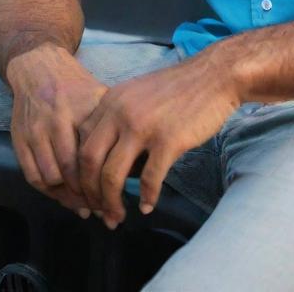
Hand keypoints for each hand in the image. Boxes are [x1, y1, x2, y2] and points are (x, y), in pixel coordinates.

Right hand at [5, 43, 107, 215]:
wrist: (39, 68)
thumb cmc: (76, 86)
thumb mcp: (100, 96)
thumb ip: (115, 124)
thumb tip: (140, 158)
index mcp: (83, 109)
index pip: (96, 154)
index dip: (107, 181)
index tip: (120, 199)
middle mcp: (58, 121)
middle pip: (73, 171)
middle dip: (89, 196)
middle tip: (105, 211)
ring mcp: (36, 131)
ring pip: (51, 178)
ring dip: (69, 199)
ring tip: (87, 208)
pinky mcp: (20, 140)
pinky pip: (33, 176)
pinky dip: (49, 192)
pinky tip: (64, 198)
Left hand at [76, 51, 239, 228]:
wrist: (214, 75)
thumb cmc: (179, 88)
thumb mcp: (137, 94)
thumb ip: (117, 118)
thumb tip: (106, 158)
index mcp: (111, 101)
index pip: (80, 143)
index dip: (79, 173)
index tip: (87, 191)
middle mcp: (121, 112)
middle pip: (89, 162)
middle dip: (90, 193)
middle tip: (98, 211)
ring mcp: (143, 127)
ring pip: (112, 176)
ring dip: (111, 203)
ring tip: (117, 217)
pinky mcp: (168, 140)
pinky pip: (148, 179)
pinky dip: (146, 197)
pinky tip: (148, 206)